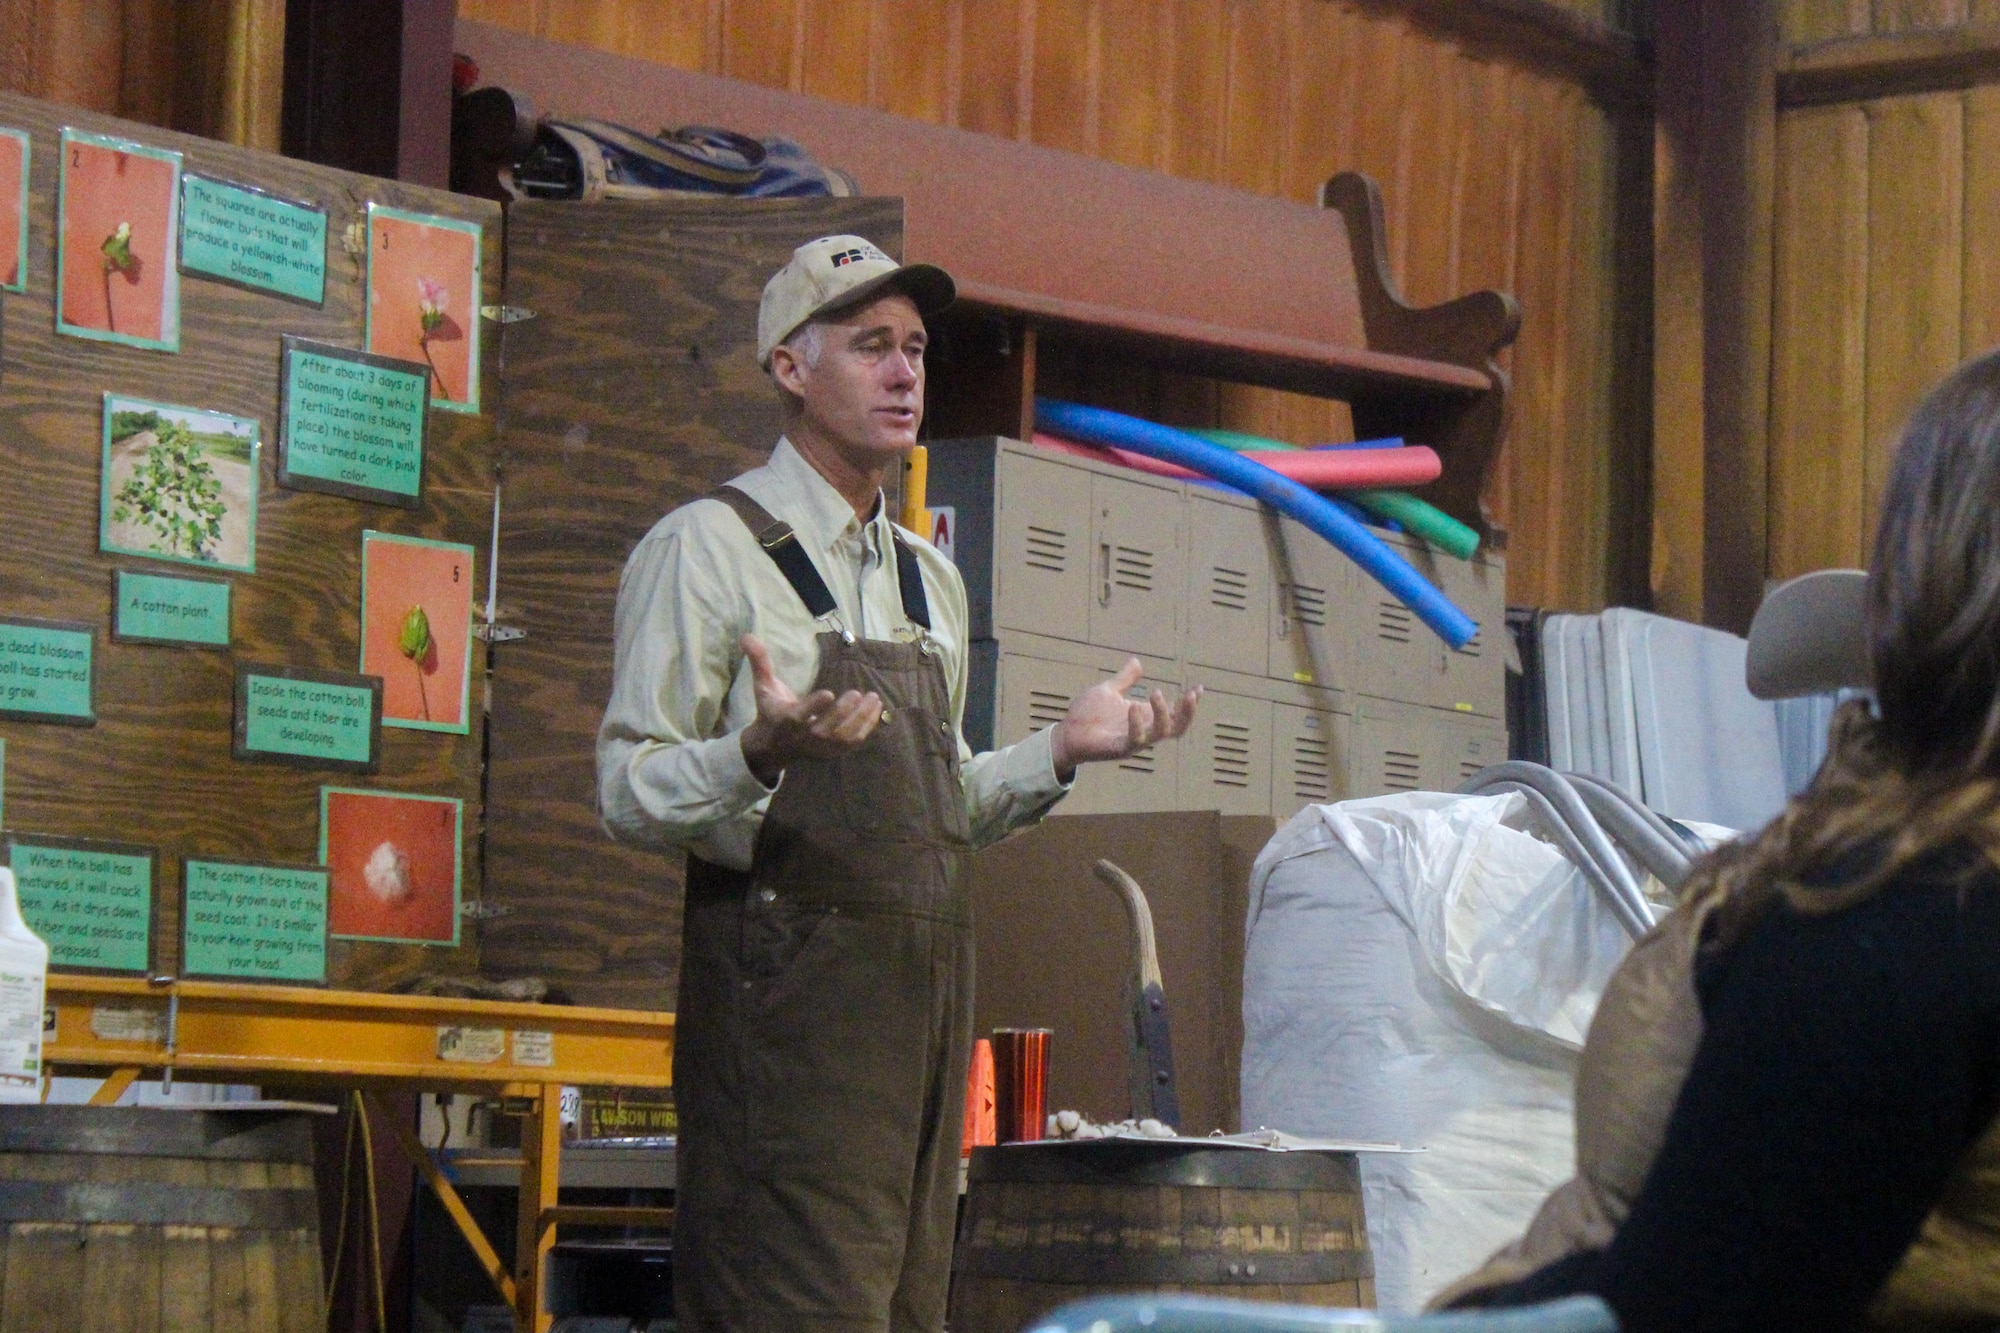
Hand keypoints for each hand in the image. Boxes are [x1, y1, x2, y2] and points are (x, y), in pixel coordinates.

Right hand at [736, 633, 882, 785]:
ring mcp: (820, 748)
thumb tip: (747, 635)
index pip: (799, 716)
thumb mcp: (763, 687)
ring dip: (862, 719)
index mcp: (786, 720)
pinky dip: (867, 727)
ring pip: (844, 738)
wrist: (773, 747)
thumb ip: (759, 662)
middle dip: (843, 711)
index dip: (814, 706)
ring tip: (873, 698)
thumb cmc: (771, 711)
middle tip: (857, 693)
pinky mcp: (832, 753)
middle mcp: (804, 737)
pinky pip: (854, 743)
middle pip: (826, 729)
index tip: (829, 693)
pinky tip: (876, 708)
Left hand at [1050, 658, 1199, 781]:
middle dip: (1187, 712)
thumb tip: (1137, 662)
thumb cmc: (1087, 715)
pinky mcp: (1120, 749)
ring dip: (1163, 713)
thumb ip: (1125, 679)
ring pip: (1161, 733)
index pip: (1175, 713)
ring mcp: (1134, 741)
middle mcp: (1144, 730)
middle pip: (1177, 727)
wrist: (1066, 734)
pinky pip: (1135, 739)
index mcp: (1145, 717)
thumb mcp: (1108, 691)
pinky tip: (1133, 706)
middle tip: (1191, 694)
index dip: (1189, 704)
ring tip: (1156, 692)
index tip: (1199, 688)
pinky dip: (1137, 723)